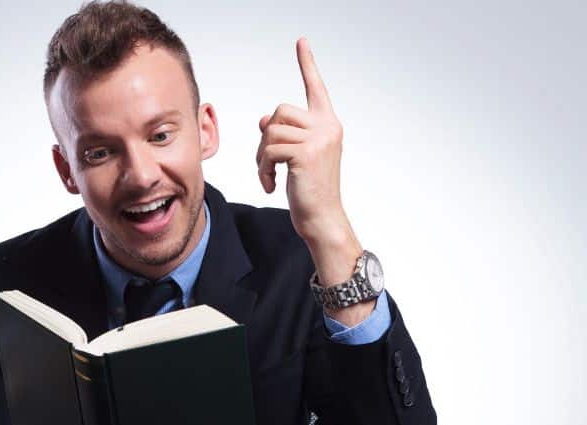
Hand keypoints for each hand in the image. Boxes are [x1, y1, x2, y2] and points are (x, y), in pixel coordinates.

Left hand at [255, 37, 348, 243]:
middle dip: (265, 137)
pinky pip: (269, 150)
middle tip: (265, 163)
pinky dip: (262, 169)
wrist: (322, 218)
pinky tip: (270, 185)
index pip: (315, 88)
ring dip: (261, 156)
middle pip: (279, 111)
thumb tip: (263, 120)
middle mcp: (327, 126)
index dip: (307, 64)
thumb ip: (284, 134)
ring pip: (271, 132)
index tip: (301, 42)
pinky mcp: (306, 154)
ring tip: (269, 175)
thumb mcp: (295, 157)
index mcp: (328, 124)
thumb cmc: (310, 190)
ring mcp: (319, 139)